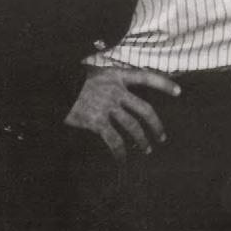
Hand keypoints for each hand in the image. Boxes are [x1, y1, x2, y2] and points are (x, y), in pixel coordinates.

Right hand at [64, 65, 179, 159]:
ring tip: (147, 149)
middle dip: (156, 125)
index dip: (164, 84)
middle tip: (162, 137)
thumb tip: (124, 87)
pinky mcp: (95, 121)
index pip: (146, 77)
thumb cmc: (73, 80)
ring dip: (142, 140)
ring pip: (132, 126)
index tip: (179, 91)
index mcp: (117, 75)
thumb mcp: (94, 71)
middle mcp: (115, 90)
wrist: (52, 88)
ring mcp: (106, 106)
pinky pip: (113, 139)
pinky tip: (123, 159)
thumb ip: (111, 79)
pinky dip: (120, 151)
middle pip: (145, 109)